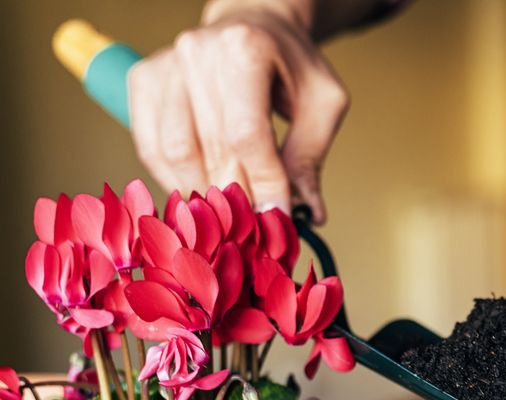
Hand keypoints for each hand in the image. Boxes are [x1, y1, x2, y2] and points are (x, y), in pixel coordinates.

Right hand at [127, 0, 348, 222]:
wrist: (255, 27)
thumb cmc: (292, 68)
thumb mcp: (323, 103)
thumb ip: (310, 156)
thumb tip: (307, 215)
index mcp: (246, 49)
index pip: (247, 133)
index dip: (262, 182)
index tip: (277, 218)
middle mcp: (198, 51)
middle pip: (210, 147)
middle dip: (236, 196)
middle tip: (255, 227)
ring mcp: (166, 64)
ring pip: (173, 152)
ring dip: (203, 193)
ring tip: (229, 215)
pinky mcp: (144, 80)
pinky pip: (150, 146)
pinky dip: (173, 179)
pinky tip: (201, 195)